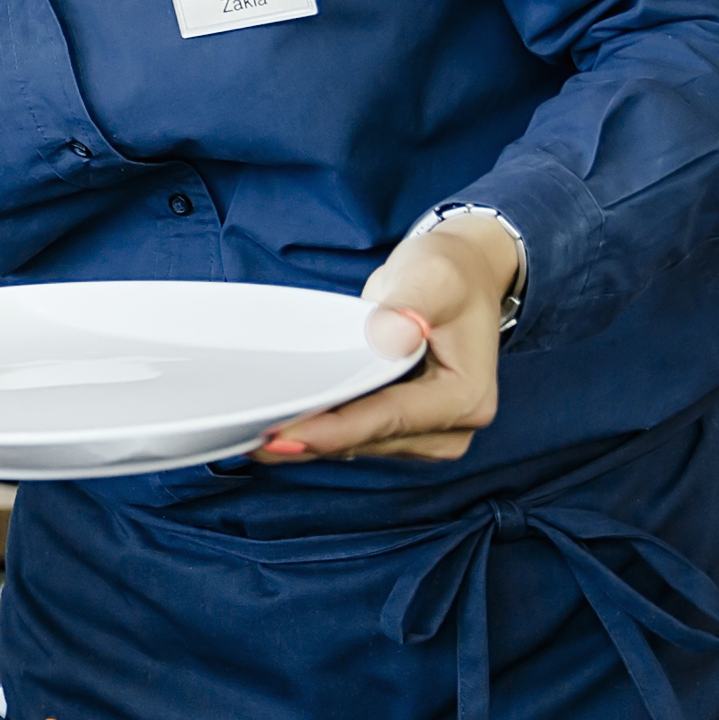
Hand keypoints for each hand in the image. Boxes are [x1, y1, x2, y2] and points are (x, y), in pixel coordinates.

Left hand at [261, 214, 520, 464]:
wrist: (463, 276)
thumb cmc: (450, 274)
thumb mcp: (434, 277)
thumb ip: (410, 307)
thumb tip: (391, 335)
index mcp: (466, 396)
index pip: (388, 418)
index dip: (334, 429)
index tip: (284, 434)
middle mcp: (453, 427)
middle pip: (369, 439)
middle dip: (312, 438)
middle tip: (252, 439)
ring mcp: (428, 434)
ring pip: (358, 445)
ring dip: (311, 440)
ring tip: (256, 437)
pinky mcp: (404, 431)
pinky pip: (356, 436)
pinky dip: (322, 431)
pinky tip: (282, 426)